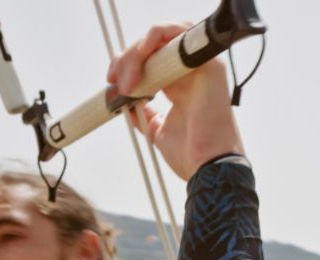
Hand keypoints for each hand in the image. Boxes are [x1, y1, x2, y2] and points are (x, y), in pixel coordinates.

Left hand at [108, 22, 243, 180]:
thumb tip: (127, 103)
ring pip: (164, 37)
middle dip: (127, 58)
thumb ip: (145, 113)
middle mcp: (190, 73)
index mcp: (180, 87)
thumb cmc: (190, 154)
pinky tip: (142, 53)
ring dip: (138, 50)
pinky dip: (157, 36)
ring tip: (127, 75)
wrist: (207, 166)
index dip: (127, 64)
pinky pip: (181, 32)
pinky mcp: (208, 63)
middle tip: (114, 79)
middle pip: (154, 46)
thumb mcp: (157, 130)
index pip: (151, 60)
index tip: (111, 81)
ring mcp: (200, 66)